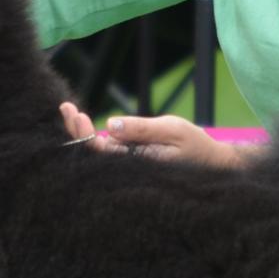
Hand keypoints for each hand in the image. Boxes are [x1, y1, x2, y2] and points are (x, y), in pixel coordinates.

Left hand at [58, 103, 243, 166]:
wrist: (214, 165)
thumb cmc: (195, 147)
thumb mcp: (172, 130)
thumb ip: (142, 129)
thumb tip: (110, 125)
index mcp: (136, 165)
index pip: (99, 152)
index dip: (82, 133)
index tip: (74, 112)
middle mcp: (128, 170)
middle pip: (93, 154)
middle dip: (76, 131)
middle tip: (65, 107)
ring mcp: (130, 167)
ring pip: (99, 152)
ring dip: (83, 133)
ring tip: (69, 111)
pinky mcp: (134, 162)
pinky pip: (110, 151)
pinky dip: (96, 137)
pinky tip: (86, 124)